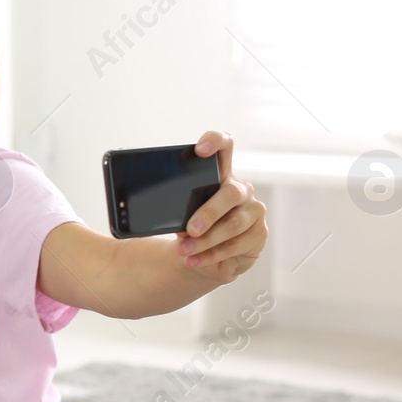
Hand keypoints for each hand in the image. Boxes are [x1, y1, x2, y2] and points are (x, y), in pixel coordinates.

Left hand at [176, 131, 266, 283]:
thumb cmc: (193, 231)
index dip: (216, 141)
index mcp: (221, 176)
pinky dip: (211, 255)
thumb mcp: (180, 217)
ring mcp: (254, 211)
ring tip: (184, 251)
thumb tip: (142, 213)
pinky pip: (236, 245)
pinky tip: (193, 261)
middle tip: (190, 229)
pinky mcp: (259, 234)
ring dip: (206, 241)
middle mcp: (241, 189)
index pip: (225, 146)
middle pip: (230, 193)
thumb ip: (174, 209)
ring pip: (233, 224)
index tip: (200, 149)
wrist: (207, 259)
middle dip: (209, 212)